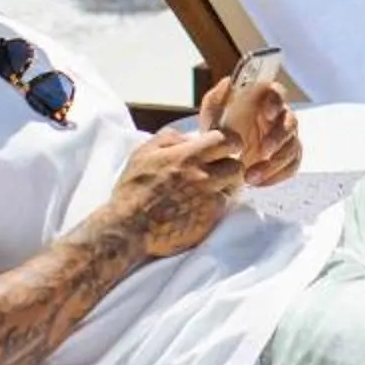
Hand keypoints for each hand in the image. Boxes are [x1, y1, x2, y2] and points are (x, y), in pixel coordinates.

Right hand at [105, 125, 244, 259]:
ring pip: (235, 186)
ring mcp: (208, 198)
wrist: (128, 228)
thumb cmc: (133, 189)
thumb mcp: (143, 153)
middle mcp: (203, 176)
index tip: (225, 147)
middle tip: (219, 169)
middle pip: (237, 164)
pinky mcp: (209, 219)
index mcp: (187, 156)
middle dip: (230, 165)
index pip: (225, 139)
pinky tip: (202, 205)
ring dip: (226, 185)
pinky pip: (224, 206)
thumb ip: (168, 138)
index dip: (229, 141)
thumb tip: (189, 136)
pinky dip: (217, 204)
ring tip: (211, 188)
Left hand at [202, 75, 302, 189]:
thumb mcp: (213, 112)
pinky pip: (292, 166)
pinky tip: (258, 182)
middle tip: (262, 152)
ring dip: (275, 164)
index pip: (278, 93)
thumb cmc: (218, 127)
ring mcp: (285, 137)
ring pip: (293, 147)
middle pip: (290, 123)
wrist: (219, 154)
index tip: (267, 114)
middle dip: (278, 139)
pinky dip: (277, 176)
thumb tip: (228, 83)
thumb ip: (218, 98)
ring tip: (251, 177)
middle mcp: (278, 116)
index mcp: (263, 99)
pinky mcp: (286, 157)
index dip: (276, 102)